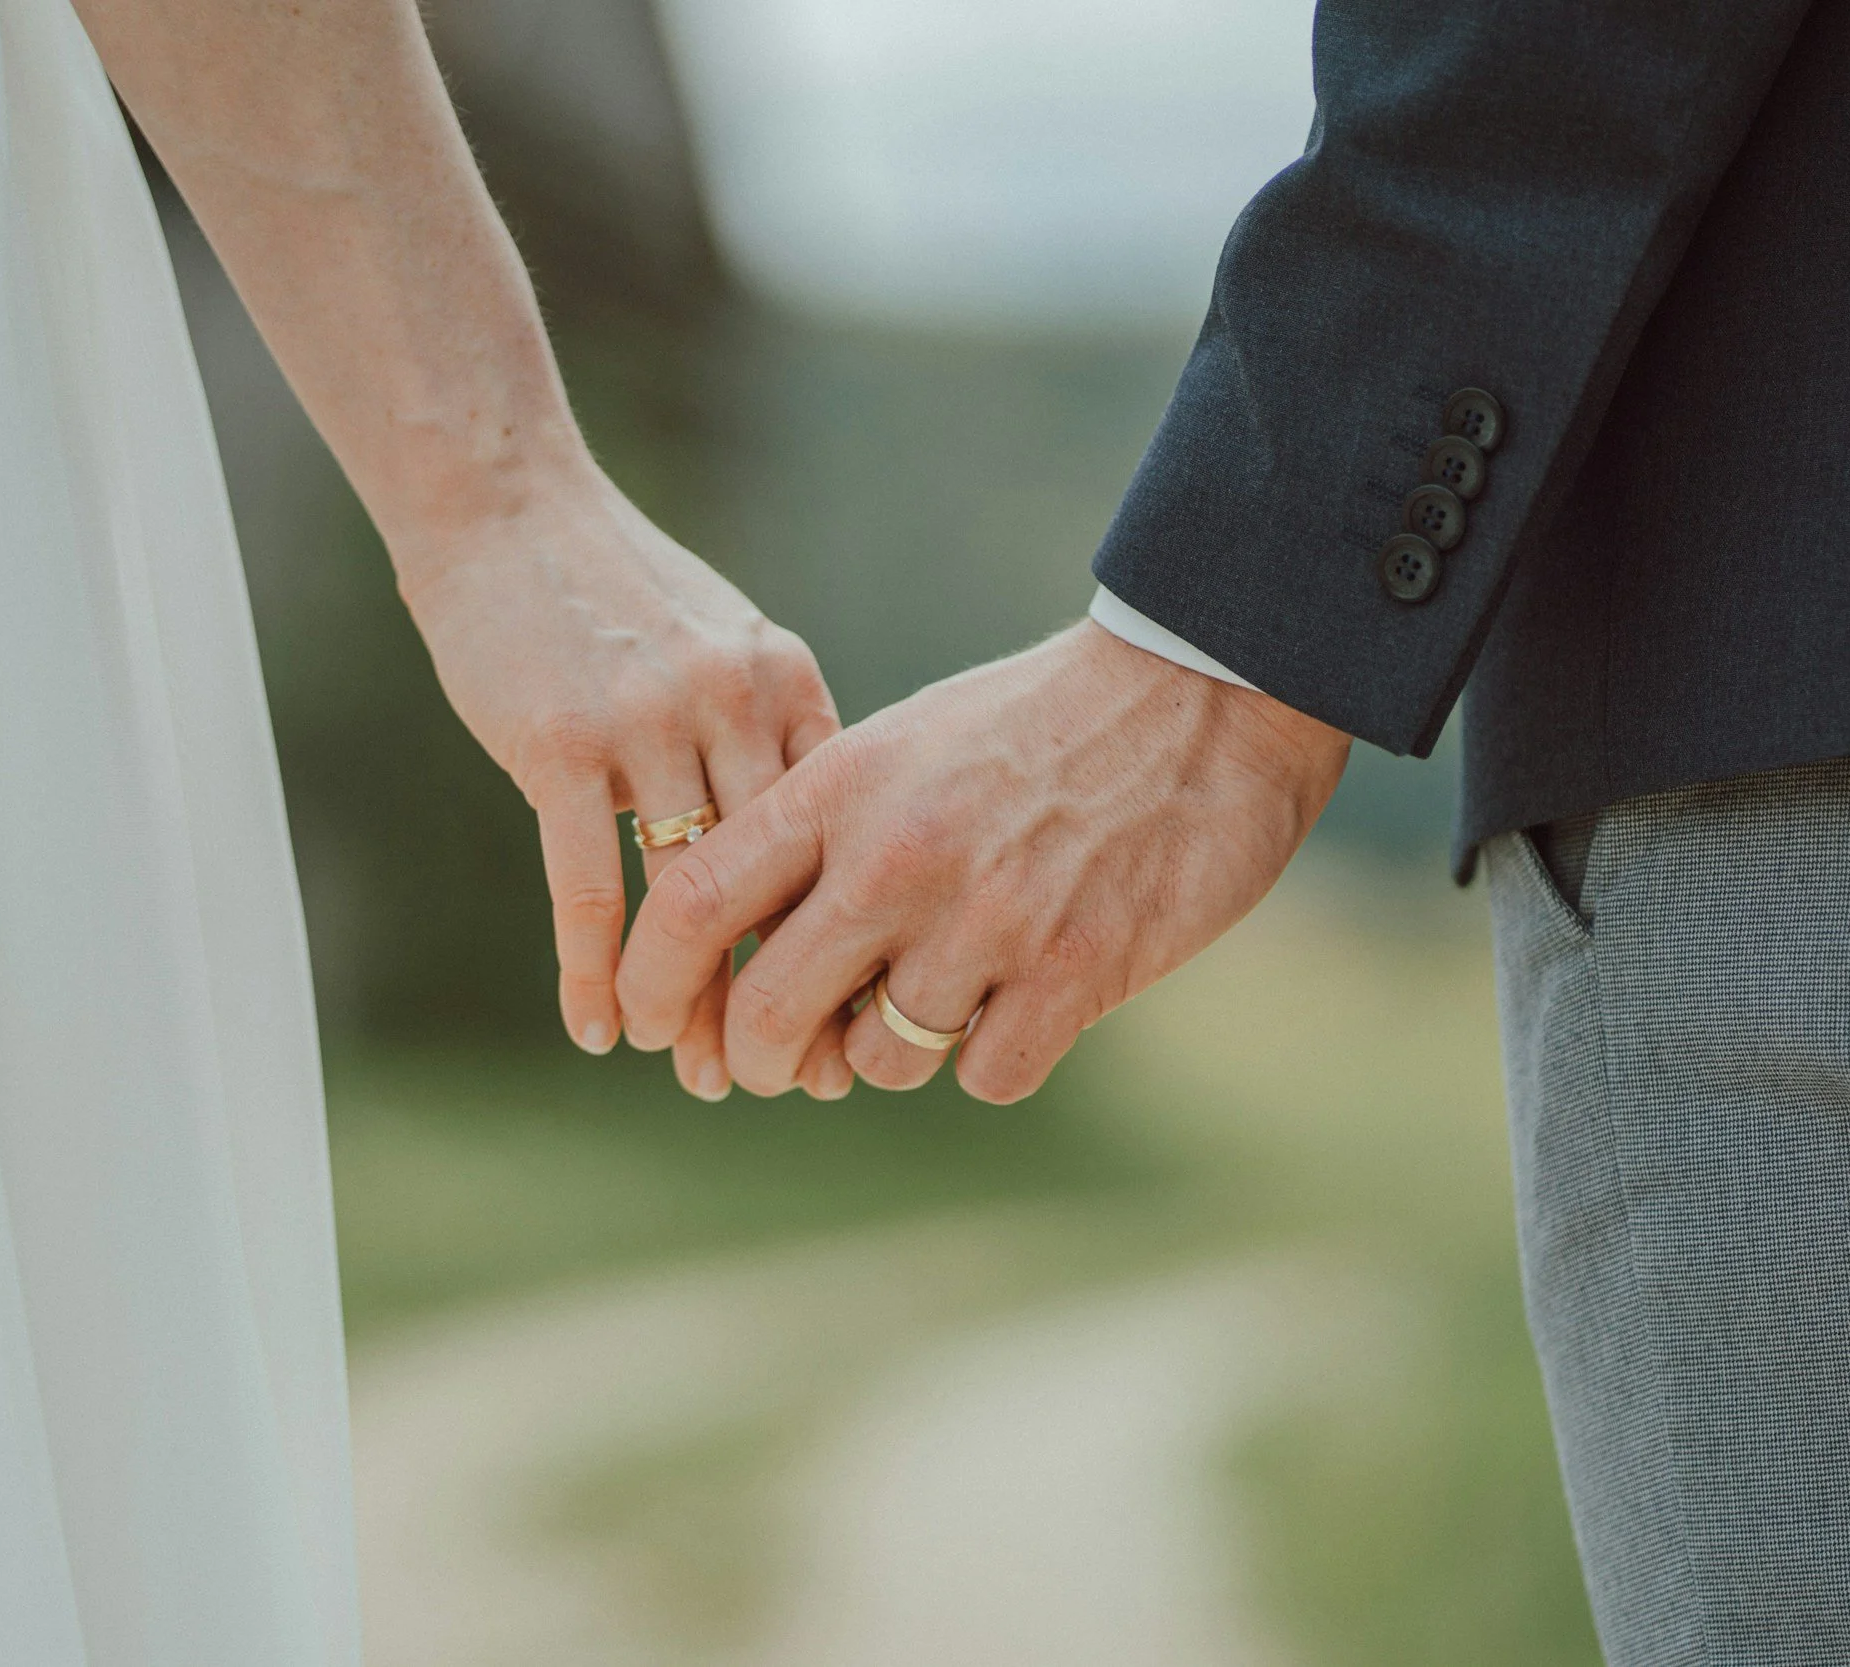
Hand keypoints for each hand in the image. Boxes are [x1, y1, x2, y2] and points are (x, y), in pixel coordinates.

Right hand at [393, 454, 838, 1094]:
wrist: (504, 505)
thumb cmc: (611, 584)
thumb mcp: (721, 638)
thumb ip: (764, 728)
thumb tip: (806, 834)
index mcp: (784, 680)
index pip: (830, 834)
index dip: (843, 930)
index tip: (856, 1008)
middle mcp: (731, 703)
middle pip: (775, 879)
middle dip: (787, 987)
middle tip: (798, 1076)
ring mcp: (647, 724)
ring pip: (689, 898)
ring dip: (692, 1000)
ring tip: (696, 1073)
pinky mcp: (559, 746)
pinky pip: (588, 889)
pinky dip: (595, 972)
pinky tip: (601, 1030)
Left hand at [614, 622, 1348, 1101]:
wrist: (1200, 688)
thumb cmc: (1037, 725)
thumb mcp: (903, 748)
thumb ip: (822, 836)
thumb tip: (750, 944)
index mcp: (839, 789)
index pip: (690, 903)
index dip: (651, 983)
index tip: (649, 1023)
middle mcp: (897, 858)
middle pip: (767, 1012)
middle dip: (758, 1061)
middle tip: (776, 1066)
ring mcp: (986, 919)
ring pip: (879, 1060)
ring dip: (890, 1053)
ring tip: (931, 1002)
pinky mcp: (1075, 970)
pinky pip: (985, 1076)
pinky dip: (991, 1060)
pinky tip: (1016, 1009)